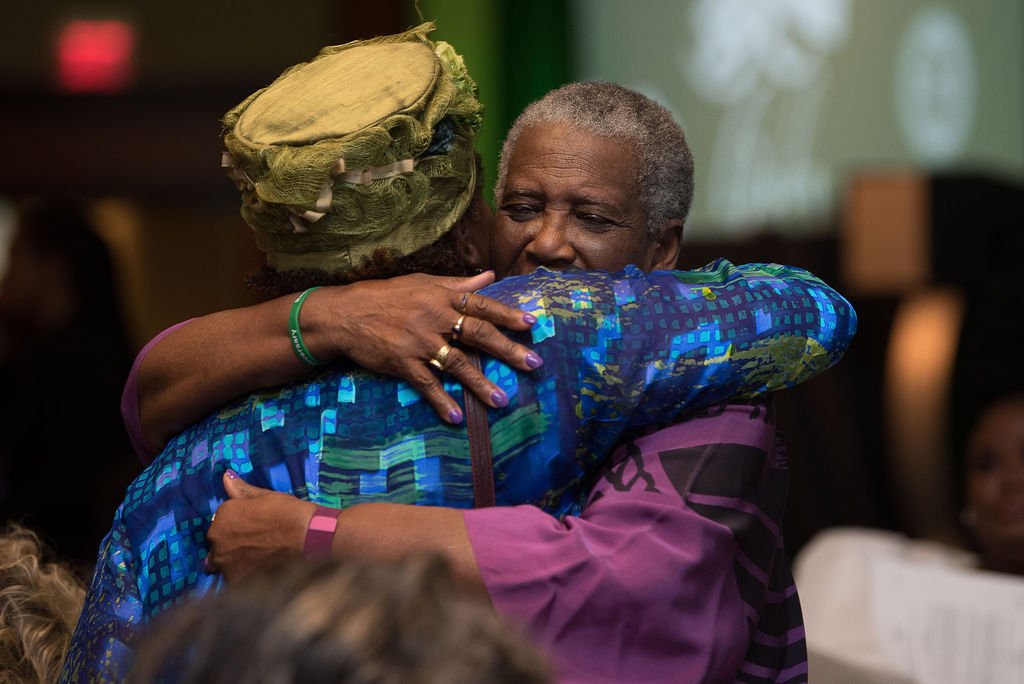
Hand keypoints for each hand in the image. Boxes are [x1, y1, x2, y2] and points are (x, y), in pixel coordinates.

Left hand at [205, 471, 314, 582]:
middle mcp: (217, 540)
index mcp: (223, 516)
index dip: (239, 524)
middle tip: (257, 544)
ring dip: (234, 562)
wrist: (308, 539)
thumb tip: (225, 476)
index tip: (255, 527)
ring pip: (223, 564)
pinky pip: (233, 580)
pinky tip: (261, 573)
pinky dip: (243, 577)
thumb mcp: (266, 497)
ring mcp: (225, 563)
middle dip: (232, 544)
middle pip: (219, 543)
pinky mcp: (235, 582)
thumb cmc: (289, 514)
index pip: (222, 520)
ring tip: (259, 561)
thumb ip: (241, 490)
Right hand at [306, 271, 542, 423]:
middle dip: (508, 350)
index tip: (531, 324)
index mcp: (442, 297)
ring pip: (457, 363)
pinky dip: (440, 401)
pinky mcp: (402, 362)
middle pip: (478, 334)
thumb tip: (489, 277)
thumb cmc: (387, 296)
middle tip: (533, 364)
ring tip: (501, 401)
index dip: (507, 315)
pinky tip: (454, 416)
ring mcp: (419, 341)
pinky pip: (426, 384)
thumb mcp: (423, 283)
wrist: (345, 313)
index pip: (481, 304)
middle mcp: (434, 318)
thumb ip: (459, 284)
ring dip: (480, 384)